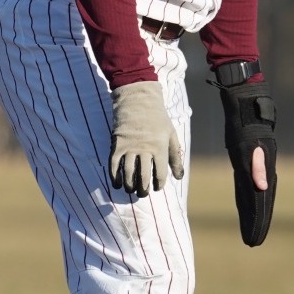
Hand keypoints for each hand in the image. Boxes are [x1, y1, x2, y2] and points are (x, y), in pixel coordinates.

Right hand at [109, 80, 185, 196]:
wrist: (137, 100)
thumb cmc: (158, 118)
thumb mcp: (171, 135)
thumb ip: (175, 156)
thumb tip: (179, 177)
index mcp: (159, 147)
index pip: (159, 173)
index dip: (159, 184)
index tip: (157, 187)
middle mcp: (144, 149)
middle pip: (143, 176)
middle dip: (143, 189)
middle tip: (143, 193)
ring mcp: (129, 147)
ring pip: (128, 173)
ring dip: (129, 186)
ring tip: (131, 190)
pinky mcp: (116, 145)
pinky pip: (114, 165)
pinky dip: (115, 177)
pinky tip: (118, 184)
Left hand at [216, 68, 276, 245]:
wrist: (246, 101)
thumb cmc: (245, 123)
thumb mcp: (247, 144)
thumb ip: (256, 165)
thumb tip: (262, 188)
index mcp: (262, 170)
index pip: (261, 203)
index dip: (258, 222)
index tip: (254, 239)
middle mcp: (263, 171)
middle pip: (261, 203)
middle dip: (257, 223)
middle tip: (253, 243)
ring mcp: (259, 166)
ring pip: (257, 196)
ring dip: (254, 213)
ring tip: (251, 230)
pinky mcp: (250, 160)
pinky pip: (249, 186)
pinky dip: (248, 199)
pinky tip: (246, 206)